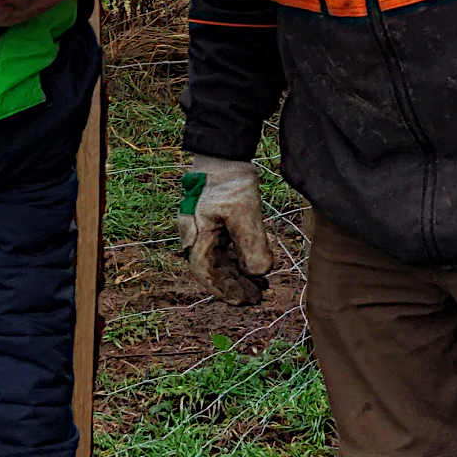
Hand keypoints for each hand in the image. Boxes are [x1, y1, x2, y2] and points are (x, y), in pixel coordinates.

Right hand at [177, 153, 273, 304]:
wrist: (224, 154)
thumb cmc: (229, 182)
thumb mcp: (243, 212)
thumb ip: (251, 245)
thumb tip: (259, 274)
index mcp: (195, 236)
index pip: (208, 273)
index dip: (226, 290)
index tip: (245, 301)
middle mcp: (195, 237)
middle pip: (214, 271)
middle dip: (236, 286)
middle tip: (258, 298)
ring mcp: (204, 231)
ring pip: (221, 262)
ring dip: (240, 275)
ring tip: (261, 286)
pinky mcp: (214, 225)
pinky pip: (225, 250)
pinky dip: (240, 261)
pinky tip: (256, 267)